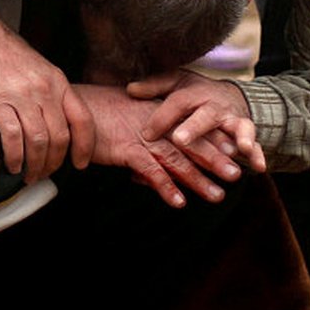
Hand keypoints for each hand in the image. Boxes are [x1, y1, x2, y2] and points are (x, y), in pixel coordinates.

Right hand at [0, 2, 94, 182]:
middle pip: (60, 136)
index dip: (85, 146)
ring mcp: (21, 95)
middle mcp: (44, 89)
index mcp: (58, 82)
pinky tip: (12, 164)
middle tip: (45, 173)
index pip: (83, 119)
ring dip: (35, 164)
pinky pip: (13, 136)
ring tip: (29, 175)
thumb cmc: (8, 53)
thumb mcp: (41, 69)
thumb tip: (57, 125)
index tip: (79, 163)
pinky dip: (15, 156)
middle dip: (54, 162)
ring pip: (38, 141)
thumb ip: (52, 94)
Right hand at [76, 85, 240, 207]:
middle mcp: (154, 126)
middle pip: (191, 145)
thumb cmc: (94, 112)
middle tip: (238, 174)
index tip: (234, 150)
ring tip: (218, 195)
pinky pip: (151, 171)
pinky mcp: (126, 150)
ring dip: (199, 179)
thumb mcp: (123, 118)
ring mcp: (141, 138)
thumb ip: (140, 137)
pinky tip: (179, 202)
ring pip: (178, 161)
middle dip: (216, 160)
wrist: (70, 107)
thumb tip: (147, 164)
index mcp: (156, 115)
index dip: (213, 138)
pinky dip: (166, 187)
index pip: (189, 128)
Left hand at [127, 70, 265, 173]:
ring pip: (238, 128)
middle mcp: (215, 106)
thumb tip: (130, 89)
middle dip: (195, 127)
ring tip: (240, 149)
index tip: (146, 135)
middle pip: (206, 115)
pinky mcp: (248, 133)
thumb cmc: (196, 94)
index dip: (161, 118)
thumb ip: (154, 87)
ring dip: (239, 138)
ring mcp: (234, 119)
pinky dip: (258, 154)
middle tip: (180, 140)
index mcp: (194, 93)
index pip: (176, 104)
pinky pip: (256, 144)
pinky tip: (259, 167)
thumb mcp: (175, 84)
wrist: (230, 97)